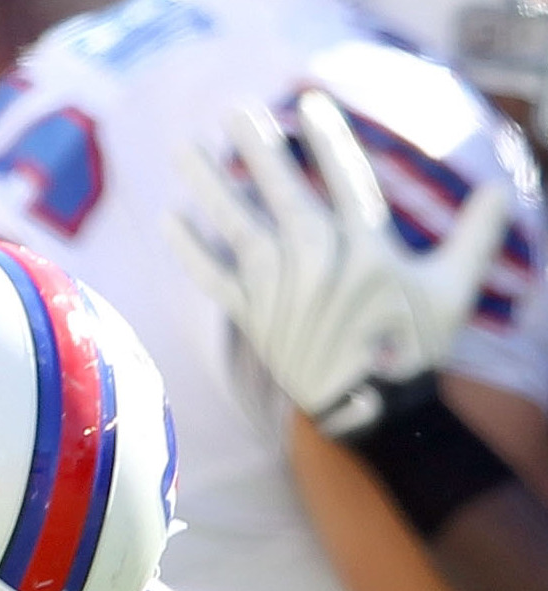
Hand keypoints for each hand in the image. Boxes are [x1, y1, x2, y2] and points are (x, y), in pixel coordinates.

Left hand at [169, 89, 512, 432]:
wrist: (369, 407)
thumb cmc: (416, 343)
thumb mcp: (455, 287)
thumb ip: (476, 236)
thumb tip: (501, 193)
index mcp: (368, 250)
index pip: (346, 179)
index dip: (326, 140)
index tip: (308, 104)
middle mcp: (318, 266)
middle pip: (284, 195)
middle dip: (259, 150)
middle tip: (234, 108)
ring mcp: (280, 293)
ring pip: (239, 228)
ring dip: (209, 186)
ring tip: (182, 148)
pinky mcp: (252, 319)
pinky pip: (213, 278)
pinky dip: (189, 249)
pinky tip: (169, 217)